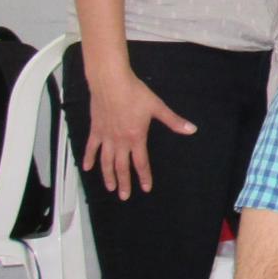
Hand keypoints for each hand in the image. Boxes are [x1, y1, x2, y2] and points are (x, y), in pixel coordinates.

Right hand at [80, 66, 195, 198]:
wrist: (111, 82)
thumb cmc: (135, 93)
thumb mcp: (157, 107)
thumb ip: (173, 121)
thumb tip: (191, 129)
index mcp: (136, 138)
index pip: (141, 163)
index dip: (144, 176)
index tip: (145, 188)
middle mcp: (120, 141)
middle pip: (122, 167)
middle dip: (124, 183)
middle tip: (124, 196)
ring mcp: (106, 137)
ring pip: (106, 162)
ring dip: (108, 176)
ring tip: (109, 187)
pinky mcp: (95, 130)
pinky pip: (91, 147)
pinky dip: (88, 158)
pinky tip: (86, 168)